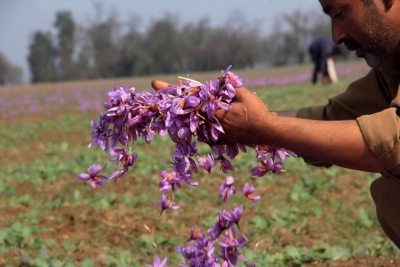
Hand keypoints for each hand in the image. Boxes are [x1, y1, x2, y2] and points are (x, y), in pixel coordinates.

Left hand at [151, 80, 271, 144]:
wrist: (267, 132)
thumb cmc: (256, 112)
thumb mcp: (243, 95)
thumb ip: (226, 88)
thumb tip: (215, 84)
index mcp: (214, 114)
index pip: (189, 102)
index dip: (171, 92)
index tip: (154, 84)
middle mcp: (210, 127)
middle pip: (185, 114)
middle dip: (171, 102)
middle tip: (156, 89)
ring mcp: (213, 136)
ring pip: (191, 125)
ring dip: (181, 115)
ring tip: (171, 106)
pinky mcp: (217, 141)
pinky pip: (201, 132)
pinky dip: (193, 125)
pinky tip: (187, 119)